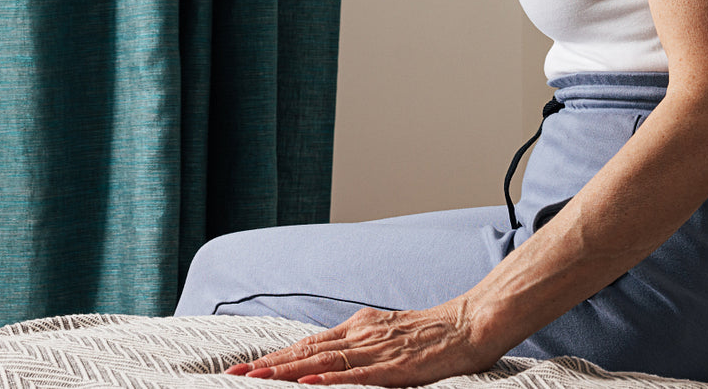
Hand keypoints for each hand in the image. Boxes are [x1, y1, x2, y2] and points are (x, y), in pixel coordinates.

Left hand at [224, 299, 502, 385]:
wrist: (471, 324)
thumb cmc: (434, 335)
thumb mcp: (389, 335)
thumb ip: (361, 347)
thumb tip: (330, 361)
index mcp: (359, 327)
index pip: (309, 344)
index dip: (277, 356)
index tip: (247, 366)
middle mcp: (362, 334)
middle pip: (308, 351)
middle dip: (270, 363)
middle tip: (235, 373)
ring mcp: (378, 349)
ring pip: (325, 361)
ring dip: (289, 371)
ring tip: (259, 377)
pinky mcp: (396, 366)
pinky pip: (359, 374)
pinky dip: (331, 379)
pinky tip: (310, 383)